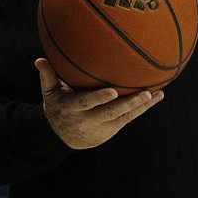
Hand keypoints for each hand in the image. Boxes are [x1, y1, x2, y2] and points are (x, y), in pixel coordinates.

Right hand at [35, 58, 163, 149]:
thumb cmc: (58, 108)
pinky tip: (158, 96)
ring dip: (141, 106)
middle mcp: (88, 120)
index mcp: (72, 109)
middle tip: (144, 93)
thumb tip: (39, 59)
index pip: (86, 104)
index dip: (99, 99)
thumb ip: (47, 76)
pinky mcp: (112, 128)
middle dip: (128, 103)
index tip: (112, 91)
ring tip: (155, 94)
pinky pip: (130, 118)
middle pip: (110, 113)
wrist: (63, 138)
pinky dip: (144, 108)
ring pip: (124, 117)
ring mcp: (102, 126)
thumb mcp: (49, 94)